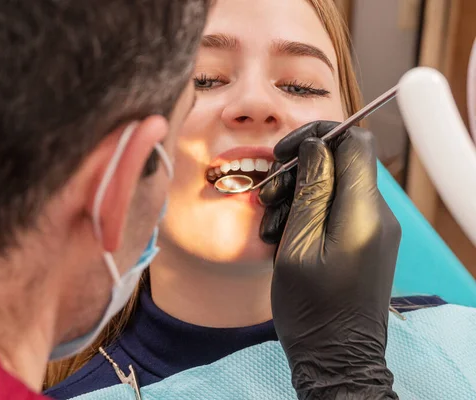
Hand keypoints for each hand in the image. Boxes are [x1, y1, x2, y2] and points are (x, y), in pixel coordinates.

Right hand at [260, 121, 400, 398]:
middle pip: (341, 163)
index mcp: (362, 212)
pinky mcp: (365, 241)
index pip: (354, 142)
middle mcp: (376, 214)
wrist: (336, 358)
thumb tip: (317, 145)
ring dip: (298, 196)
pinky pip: (337, 211)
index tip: (283, 152)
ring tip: (272, 228)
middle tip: (268, 197)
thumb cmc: (311, 308)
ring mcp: (373, 228)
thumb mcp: (297, 245)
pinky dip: (308, 215)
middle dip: (299, 171)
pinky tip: (284, 239)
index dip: (317, 136)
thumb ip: (311, 190)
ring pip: (334, 187)